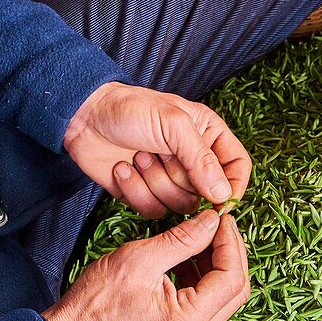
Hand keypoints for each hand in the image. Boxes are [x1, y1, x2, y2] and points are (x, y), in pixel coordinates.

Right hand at [42, 210, 249, 320]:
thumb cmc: (97, 300)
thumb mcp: (139, 259)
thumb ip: (182, 239)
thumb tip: (213, 220)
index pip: (231, 279)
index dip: (231, 243)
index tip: (221, 217)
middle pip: (236, 289)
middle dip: (232, 252)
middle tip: (219, 223)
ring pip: (226, 294)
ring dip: (221, 262)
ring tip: (206, 233)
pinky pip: (209, 300)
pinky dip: (207, 274)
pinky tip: (193, 253)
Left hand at [64, 82, 252, 218]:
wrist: (83, 116)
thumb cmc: (130, 109)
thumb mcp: (172, 124)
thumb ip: (202, 159)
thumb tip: (223, 194)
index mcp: (209, 136)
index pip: (238, 166)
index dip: (234, 186)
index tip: (222, 201)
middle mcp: (194, 160)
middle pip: (207, 193)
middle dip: (178, 178)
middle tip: (157, 153)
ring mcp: (170, 179)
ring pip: (180, 206)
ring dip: (154, 183)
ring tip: (139, 156)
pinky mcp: (147, 193)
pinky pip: (154, 211)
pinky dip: (135, 192)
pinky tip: (124, 168)